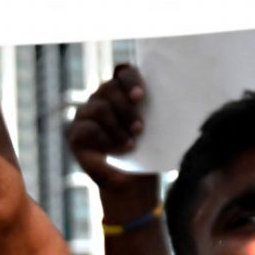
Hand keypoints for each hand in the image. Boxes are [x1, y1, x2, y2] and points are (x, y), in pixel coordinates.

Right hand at [68, 65, 165, 217]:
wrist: (133, 182)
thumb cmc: (147, 151)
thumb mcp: (156, 129)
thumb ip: (157, 110)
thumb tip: (178, 98)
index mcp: (123, 91)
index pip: (123, 72)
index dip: (131, 80)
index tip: (141, 96)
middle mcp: (102, 98)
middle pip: (110, 88)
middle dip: (127, 108)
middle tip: (139, 128)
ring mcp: (86, 114)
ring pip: (99, 108)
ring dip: (118, 126)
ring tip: (131, 143)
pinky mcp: (75, 133)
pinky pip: (88, 128)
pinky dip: (106, 140)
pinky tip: (119, 150)